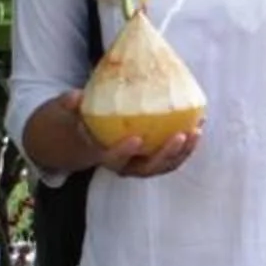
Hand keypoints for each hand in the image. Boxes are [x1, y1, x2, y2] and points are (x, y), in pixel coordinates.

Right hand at [48, 89, 197, 177]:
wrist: (84, 135)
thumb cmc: (77, 120)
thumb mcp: (66, 111)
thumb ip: (69, 104)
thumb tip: (75, 97)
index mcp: (100, 155)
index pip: (111, 159)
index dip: (123, 152)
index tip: (135, 139)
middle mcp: (122, 165)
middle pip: (145, 168)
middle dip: (164, 155)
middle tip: (179, 136)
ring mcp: (139, 164)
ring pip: (163, 166)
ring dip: (182, 153)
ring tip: (196, 132)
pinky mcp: (153, 158)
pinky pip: (172, 156)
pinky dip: (186, 145)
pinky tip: (199, 124)